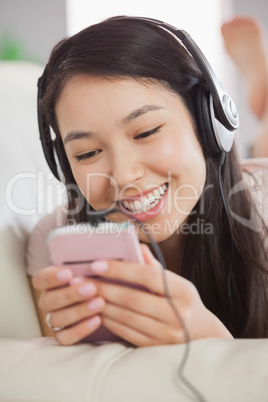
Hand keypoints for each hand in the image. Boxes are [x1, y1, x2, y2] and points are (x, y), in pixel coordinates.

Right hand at [32, 266, 104, 344]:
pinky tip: (98, 320)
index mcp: (48, 283)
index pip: (41, 279)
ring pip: (58, 319)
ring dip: (79, 311)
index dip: (52, 277)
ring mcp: (52, 320)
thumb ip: (86, 265)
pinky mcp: (62, 336)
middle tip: (91, 288)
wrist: (100, 299)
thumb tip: (97, 260)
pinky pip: (66, 337)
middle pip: (50, 300)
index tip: (69, 273)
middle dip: (71, 295)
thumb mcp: (88, 270)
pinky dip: (81, 329)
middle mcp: (47, 302)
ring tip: (100, 303)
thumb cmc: (92, 279)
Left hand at [92, 244, 232, 345]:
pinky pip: (126, 333)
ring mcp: (166, 334)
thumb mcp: (177, 282)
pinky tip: (96, 310)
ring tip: (83, 294)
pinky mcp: (155, 348)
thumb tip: (137, 246)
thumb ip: (155, 266)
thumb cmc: (183, 302)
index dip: (120, 269)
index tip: (97, 264)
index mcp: (183, 292)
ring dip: (101, 304)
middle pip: (132, 298)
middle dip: (103, 287)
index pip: (147, 276)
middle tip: (80, 280)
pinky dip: (108, 320)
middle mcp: (177, 314)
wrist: (201, 334)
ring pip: (125, 317)